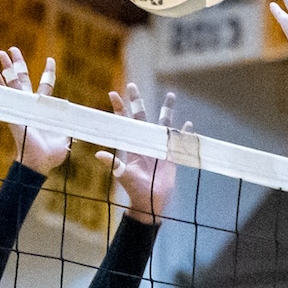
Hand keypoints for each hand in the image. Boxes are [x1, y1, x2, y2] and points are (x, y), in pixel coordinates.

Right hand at [0, 48, 71, 175]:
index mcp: (44, 108)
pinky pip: (5, 96)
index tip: (50, 60)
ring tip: (1, 53)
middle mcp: (31, 105)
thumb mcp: (66, 136)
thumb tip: (84, 123)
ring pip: (13, 82)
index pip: (46, 85)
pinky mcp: (14, 113)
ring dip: (7, 67)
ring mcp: (21, 107)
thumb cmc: (52, 154)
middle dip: (18, 63)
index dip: (48, 73)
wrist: (40, 162)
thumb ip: (71, 126)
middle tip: (13, 49)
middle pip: (23, 78)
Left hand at [99, 84, 186, 224]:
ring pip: (163, 123)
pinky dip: (184, 134)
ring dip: (167, 110)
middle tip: (132, 85)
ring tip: (171, 94)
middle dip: (137, 101)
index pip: (123, 122)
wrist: (149, 202)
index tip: (113, 93)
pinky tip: (188, 125)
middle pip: (141, 116)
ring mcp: (158, 148)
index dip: (119, 108)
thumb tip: (98, 154)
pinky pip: (179, 141)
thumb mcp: (123, 176)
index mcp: (132, 145)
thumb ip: (114, 164)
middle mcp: (144, 142)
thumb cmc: (134, 190)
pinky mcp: (170, 156)